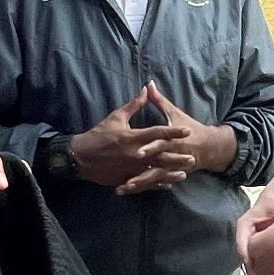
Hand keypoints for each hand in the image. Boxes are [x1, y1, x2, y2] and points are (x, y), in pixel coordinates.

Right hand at [71, 89, 193, 191]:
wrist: (81, 156)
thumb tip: (146, 89)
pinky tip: (167, 185)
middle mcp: (134, 154)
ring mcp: (131, 168)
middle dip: (177, 158)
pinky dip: (156, 184)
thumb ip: (134, 105)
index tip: (187, 131)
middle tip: (192, 159)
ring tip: (184, 174)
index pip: (157, 133)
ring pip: (155, 172)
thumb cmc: (99, 135)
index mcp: (133, 137)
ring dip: (170, 173)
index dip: (173, 132)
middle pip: (160, 156)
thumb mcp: (116, 117)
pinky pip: (144, 183)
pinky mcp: (126, 179)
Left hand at [116, 82, 235, 194]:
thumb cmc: (189, 128)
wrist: (208, 147)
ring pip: (154, 178)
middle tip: (127, 178)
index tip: (137, 152)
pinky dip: (142, 188)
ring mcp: (170, 168)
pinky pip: (154, 183)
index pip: (161, 144)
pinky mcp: (168, 175)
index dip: (150, 148)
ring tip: (123, 187)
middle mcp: (172, 156)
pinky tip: (125, 191)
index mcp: (173, 140)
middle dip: (142, 172)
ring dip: (139, 183)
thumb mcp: (174, 113)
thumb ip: (159, 101)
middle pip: (156, 166)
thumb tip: (149, 84)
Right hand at [236, 189, 273, 273]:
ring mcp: (248, 246)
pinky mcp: (256, 252)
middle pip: (245, 259)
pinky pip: (257, 265)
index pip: (241, 242)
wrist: (272, 204)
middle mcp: (243, 237)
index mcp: (244, 225)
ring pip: (250, 266)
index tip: (253, 267)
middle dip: (255, 274)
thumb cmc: (273, 205)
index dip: (246, 255)